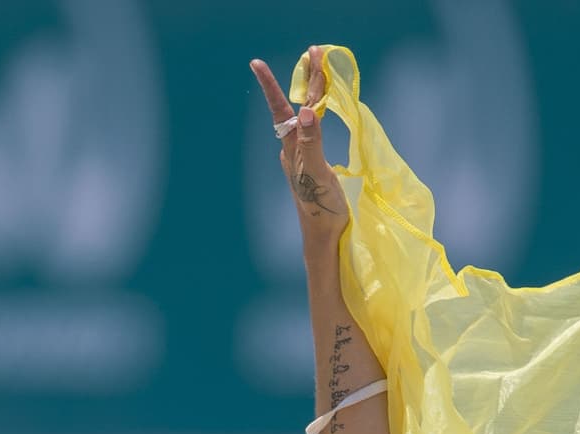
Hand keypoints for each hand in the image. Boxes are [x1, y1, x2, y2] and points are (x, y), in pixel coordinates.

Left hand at [250, 48, 348, 250]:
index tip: (256, 63)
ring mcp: (303, 155)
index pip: (281, 109)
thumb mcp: (316, 174)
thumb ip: (312, 142)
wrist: (324, 236)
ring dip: (314, 90)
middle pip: (299, 105)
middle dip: (307, 78)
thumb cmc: (320, 209)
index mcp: (292, 148)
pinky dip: (320, 109)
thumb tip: (306, 112)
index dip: (270, 85)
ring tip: (319, 68)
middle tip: (315, 51)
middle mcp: (294, 148)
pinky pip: (314, 127)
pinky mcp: (313, 162)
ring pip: (307, 114)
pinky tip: (320, 106)